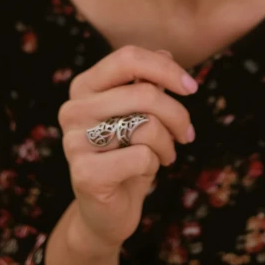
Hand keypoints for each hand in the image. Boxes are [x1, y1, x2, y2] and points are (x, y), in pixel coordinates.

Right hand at [58, 45, 197, 250]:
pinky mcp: (83, 172)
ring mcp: (74, 140)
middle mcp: (73, 108)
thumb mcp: (140, 114)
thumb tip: (166, 53)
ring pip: (147, 124)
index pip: (128, 58)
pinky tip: (147, 172)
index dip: (165, 68)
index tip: (191, 87)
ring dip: (168, 142)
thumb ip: (148, 82)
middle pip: (144, 92)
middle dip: (178, 114)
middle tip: (187, 134)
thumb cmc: (126, 154)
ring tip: (166, 154)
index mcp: (84, 86)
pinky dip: (155, 164)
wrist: (106, 212)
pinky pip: (142, 157)